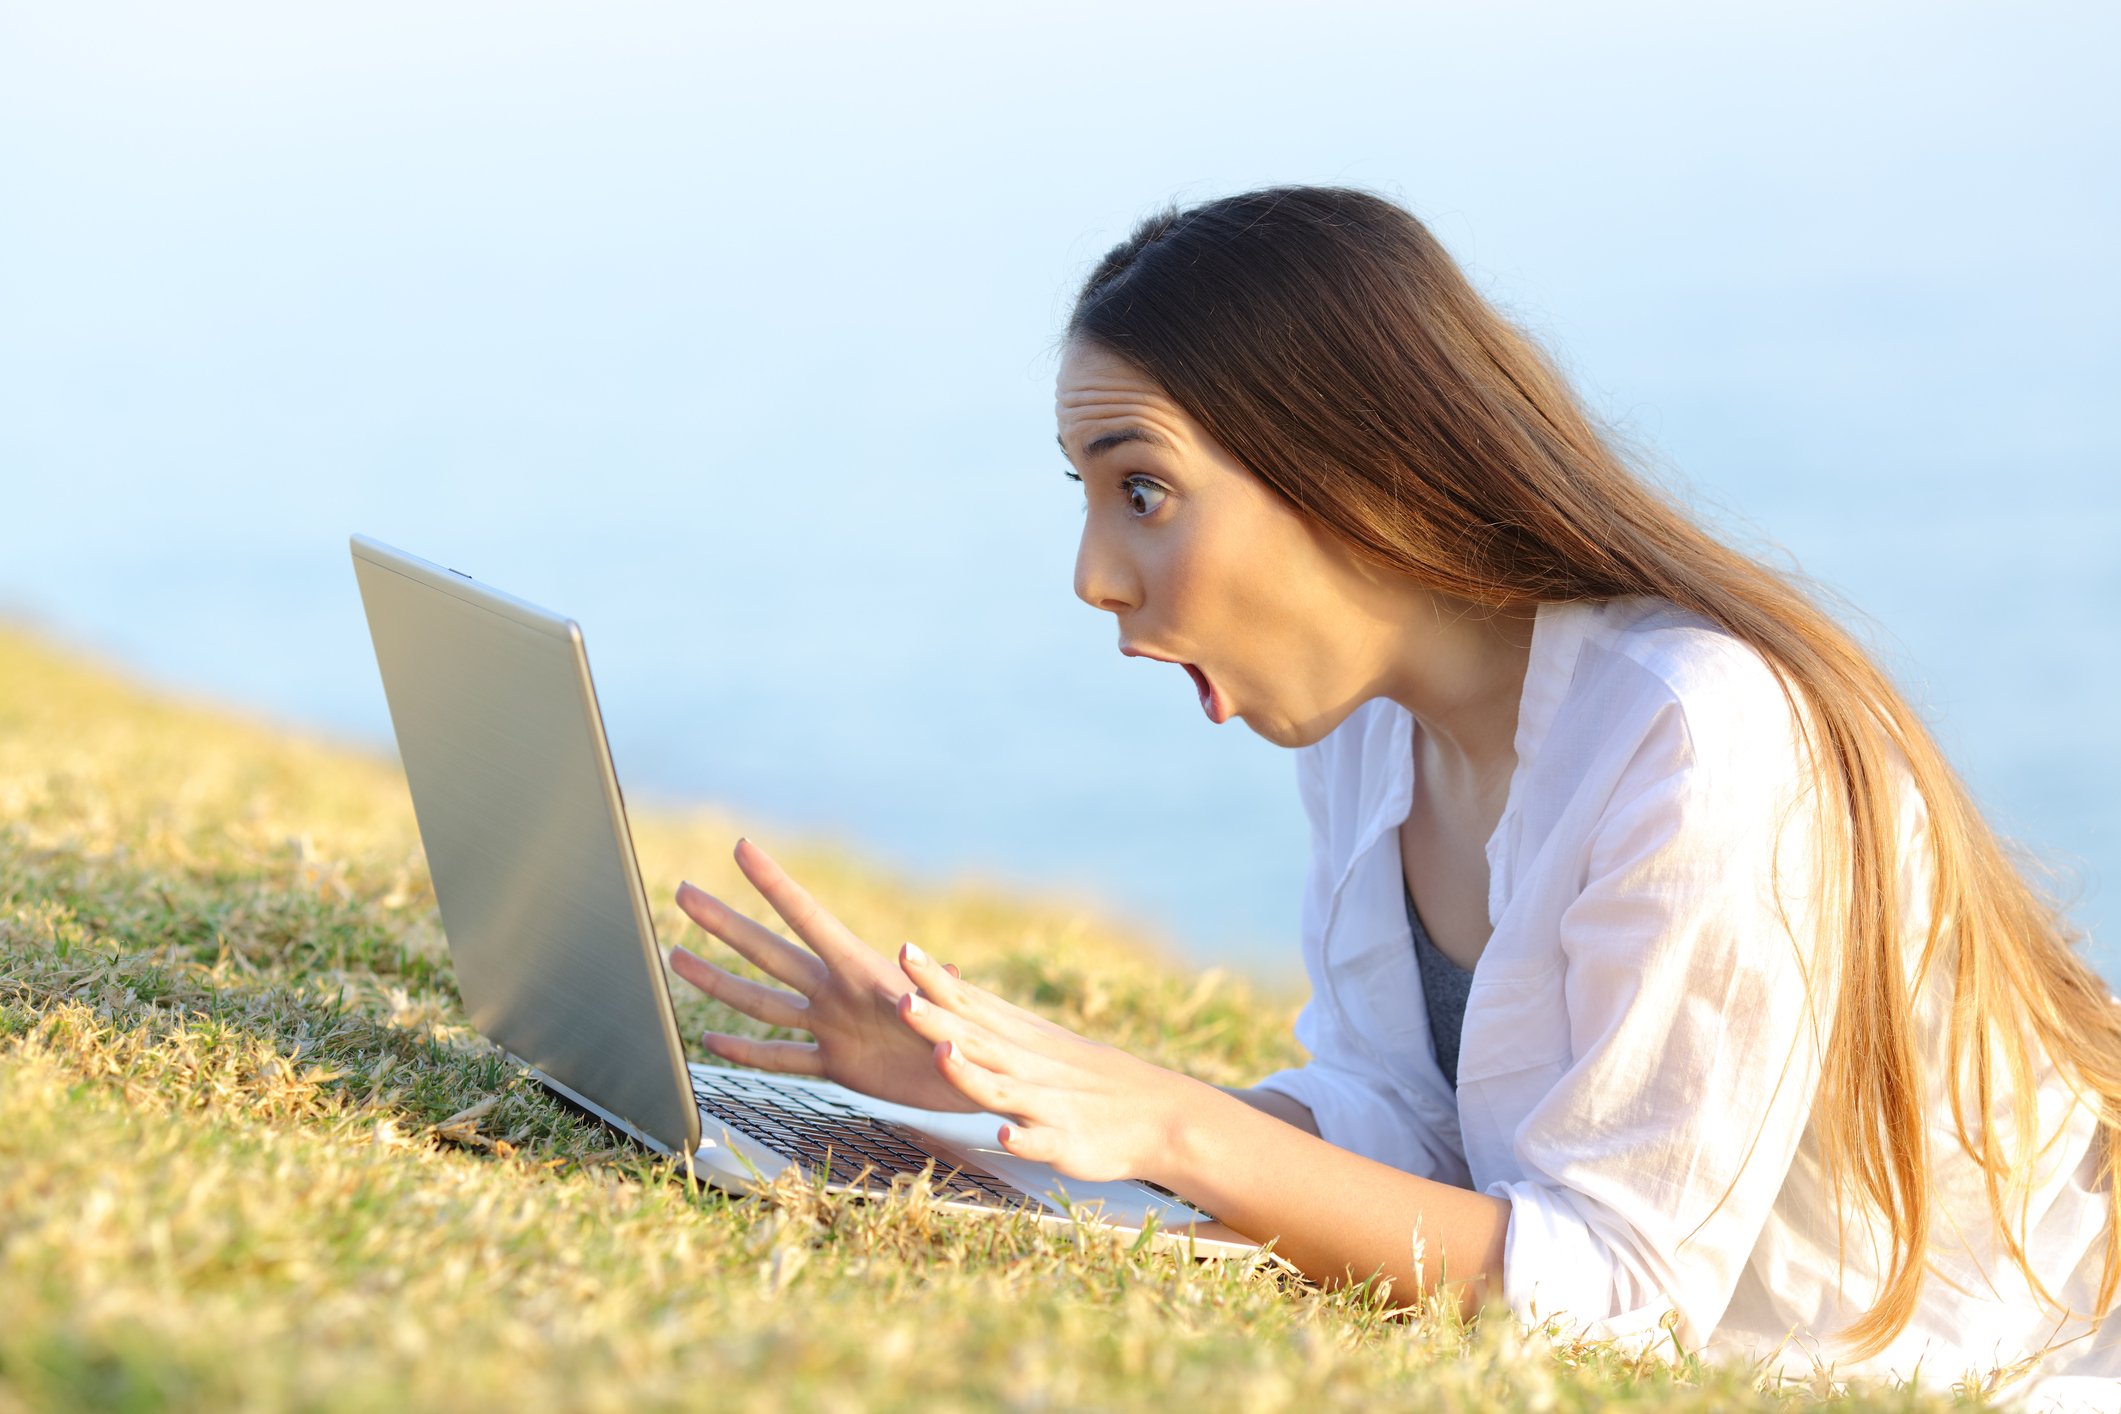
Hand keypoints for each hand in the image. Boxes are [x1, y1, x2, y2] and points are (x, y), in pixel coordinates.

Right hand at [668, 839, 976, 1113]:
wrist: (980, 1074)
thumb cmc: (975, 1033)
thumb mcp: (954, 1006)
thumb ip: (932, 988)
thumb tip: (919, 968)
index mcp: (861, 969)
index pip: (807, 916)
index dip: (772, 883)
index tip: (742, 847)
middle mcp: (836, 992)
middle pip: (766, 952)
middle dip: (724, 923)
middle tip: (684, 891)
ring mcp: (831, 1027)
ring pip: (760, 1002)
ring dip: (717, 981)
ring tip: (676, 956)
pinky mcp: (836, 1065)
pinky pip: (782, 1057)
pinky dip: (746, 1052)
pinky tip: (711, 1039)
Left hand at [892, 939, 1211, 1186]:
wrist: (1160, 1115)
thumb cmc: (1091, 1079)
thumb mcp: (1043, 1043)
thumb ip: (994, 1022)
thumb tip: (947, 991)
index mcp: (1023, 1040)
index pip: (973, 1005)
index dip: (937, 982)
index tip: (905, 950)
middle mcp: (1031, 1067)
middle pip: (976, 1041)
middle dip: (938, 1022)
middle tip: (900, 999)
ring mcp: (1049, 1104)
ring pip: (1002, 1089)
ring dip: (971, 1074)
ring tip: (944, 1055)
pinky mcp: (1069, 1143)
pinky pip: (1044, 1142)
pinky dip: (1026, 1137)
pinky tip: (1006, 1134)